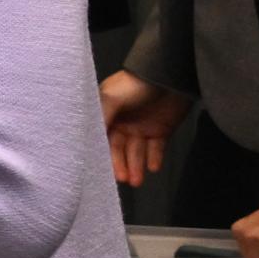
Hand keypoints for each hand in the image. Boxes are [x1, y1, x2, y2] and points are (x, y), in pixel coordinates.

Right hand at [101, 70, 190, 188]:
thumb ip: (100, 117)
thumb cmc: (136, 84)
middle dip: (120, 164)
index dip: (101, 153)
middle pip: (119, 148)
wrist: (170, 77)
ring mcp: (141, 126)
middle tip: (123, 179)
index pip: (101, 138)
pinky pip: (156, 148)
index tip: (100, 169)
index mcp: (106, 113)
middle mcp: (122, 122)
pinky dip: (154, 158)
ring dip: (136, 166)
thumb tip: (88, 138)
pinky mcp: (160, 130)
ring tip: (137, 180)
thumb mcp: (112, 98)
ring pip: (136, 151)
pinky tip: (153, 167)